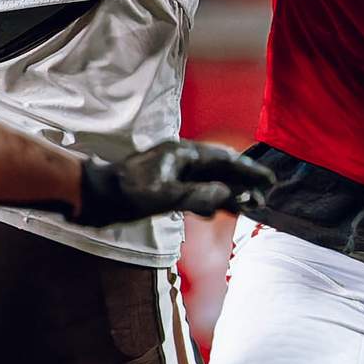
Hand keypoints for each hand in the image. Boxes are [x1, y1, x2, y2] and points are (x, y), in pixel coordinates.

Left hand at [77, 140, 275, 227]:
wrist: (95, 197)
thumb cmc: (125, 194)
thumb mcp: (162, 196)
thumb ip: (196, 196)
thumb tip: (227, 195)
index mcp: (182, 154)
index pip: (223, 159)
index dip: (248, 169)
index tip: (268, 179)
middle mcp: (181, 160)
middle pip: (220, 169)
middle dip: (244, 181)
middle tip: (265, 194)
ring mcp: (174, 173)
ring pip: (210, 181)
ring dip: (230, 192)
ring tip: (250, 205)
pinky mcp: (166, 187)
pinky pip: (198, 190)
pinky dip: (213, 199)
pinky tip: (219, 209)